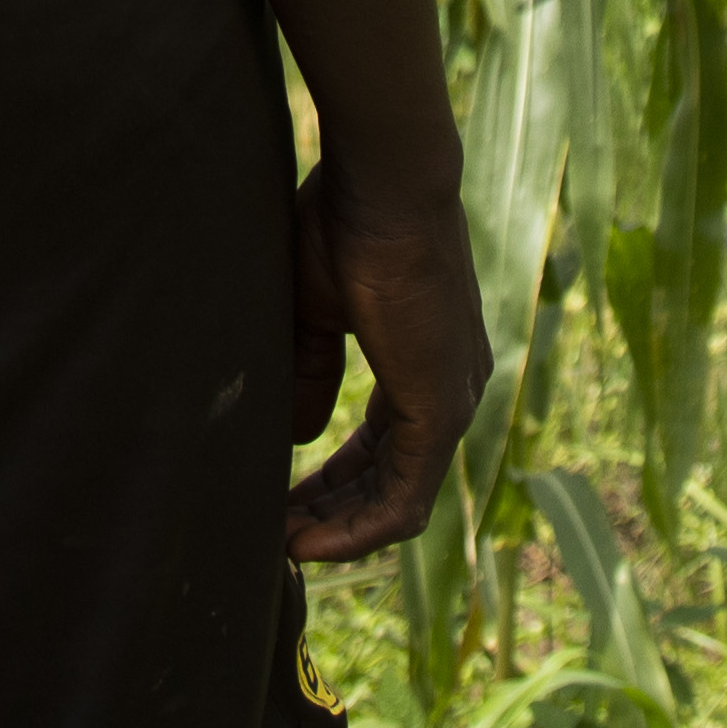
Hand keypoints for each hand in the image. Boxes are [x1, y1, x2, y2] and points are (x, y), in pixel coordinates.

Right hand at [277, 156, 488, 565]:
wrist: (383, 182)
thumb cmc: (345, 223)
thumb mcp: (315, 308)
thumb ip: (311, 370)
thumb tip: (300, 436)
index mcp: (426, 358)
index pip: (385, 443)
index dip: (333, 478)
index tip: (281, 497)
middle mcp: (451, 385)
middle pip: (391, 478)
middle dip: (330, 510)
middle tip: (273, 531)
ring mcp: (453, 401)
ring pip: (399, 497)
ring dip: (339, 528)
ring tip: (281, 544)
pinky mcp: (441, 411)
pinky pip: (404, 499)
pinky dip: (356, 529)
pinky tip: (306, 542)